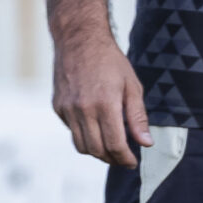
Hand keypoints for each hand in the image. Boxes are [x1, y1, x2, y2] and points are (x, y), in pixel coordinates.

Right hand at [52, 32, 148, 166]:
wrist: (79, 40)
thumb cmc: (110, 61)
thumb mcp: (132, 86)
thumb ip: (138, 117)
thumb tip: (145, 143)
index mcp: (105, 104)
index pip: (114, 144)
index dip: (125, 158)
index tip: (132, 162)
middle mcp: (83, 109)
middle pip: (96, 150)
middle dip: (112, 159)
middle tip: (123, 158)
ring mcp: (67, 109)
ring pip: (81, 145)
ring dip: (97, 152)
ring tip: (111, 148)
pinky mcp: (58, 106)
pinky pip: (71, 131)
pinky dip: (84, 136)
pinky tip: (96, 128)